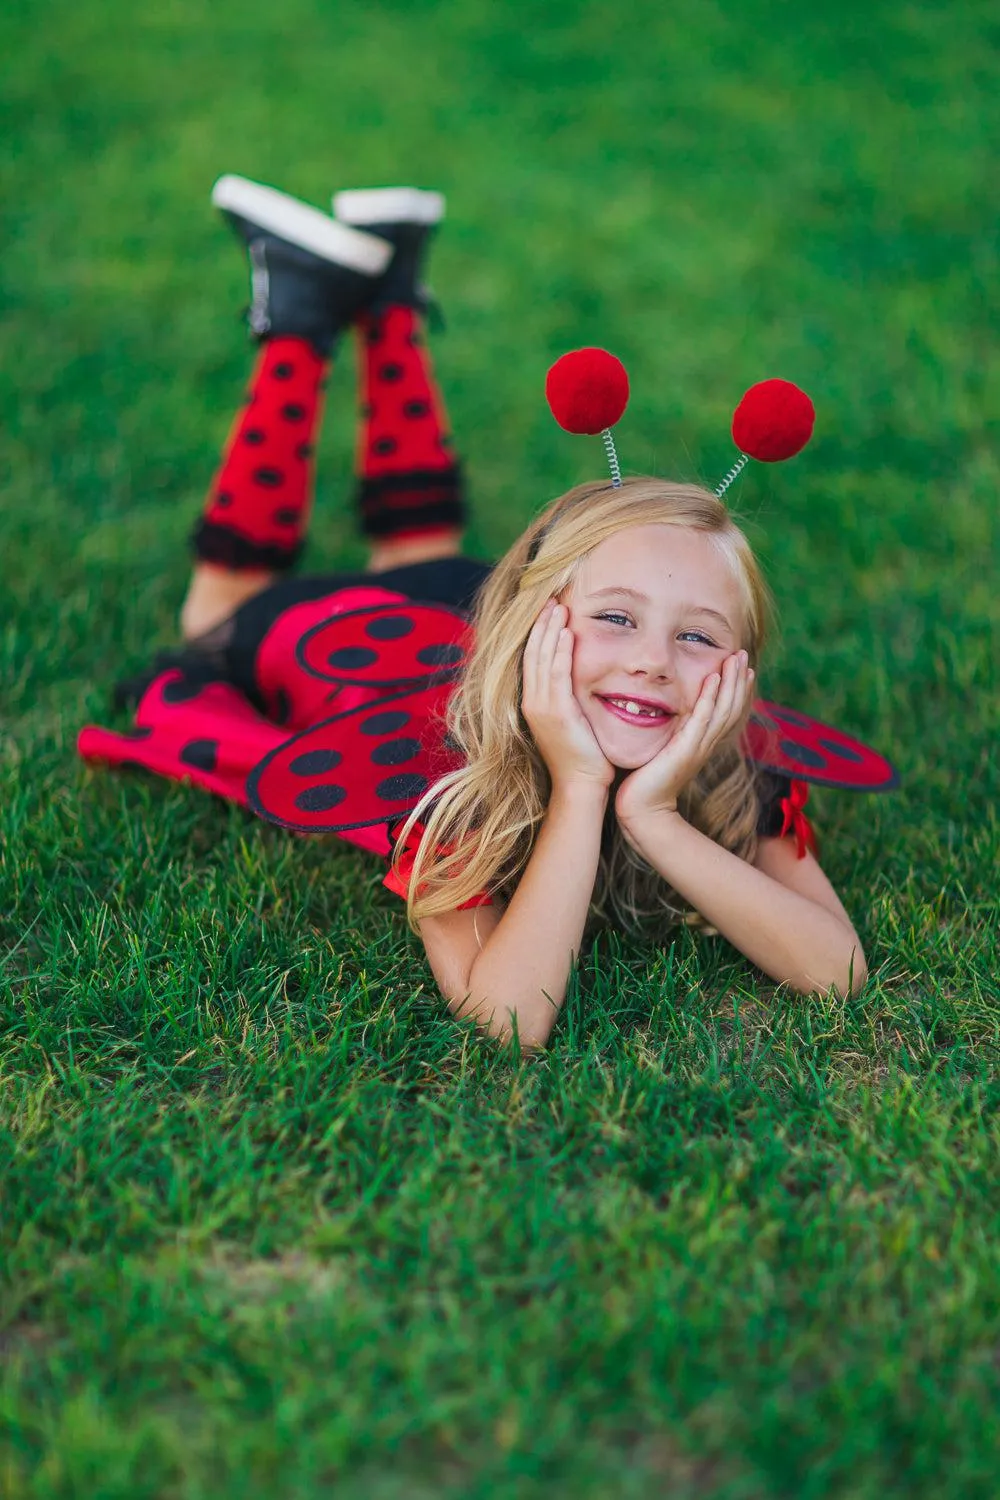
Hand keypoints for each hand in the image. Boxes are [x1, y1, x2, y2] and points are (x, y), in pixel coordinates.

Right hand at [521, 601, 614, 792]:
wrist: (581, 787)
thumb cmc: (583, 758)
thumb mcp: (571, 723)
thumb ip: (570, 700)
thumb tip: (580, 682)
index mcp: (534, 704)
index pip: (532, 660)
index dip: (538, 634)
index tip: (548, 611)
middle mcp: (532, 703)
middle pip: (532, 653)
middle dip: (541, 624)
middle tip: (551, 599)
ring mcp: (542, 708)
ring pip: (542, 659)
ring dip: (550, 630)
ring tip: (558, 606)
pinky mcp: (557, 713)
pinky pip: (556, 674)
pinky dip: (559, 651)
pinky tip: (567, 632)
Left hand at [615, 649, 753, 830]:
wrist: (643, 810)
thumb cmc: (646, 782)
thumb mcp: (663, 752)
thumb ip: (669, 735)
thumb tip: (662, 715)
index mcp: (702, 744)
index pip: (726, 711)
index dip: (736, 689)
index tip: (742, 667)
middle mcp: (705, 744)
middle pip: (731, 707)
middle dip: (738, 679)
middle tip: (744, 654)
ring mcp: (698, 747)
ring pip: (723, 710)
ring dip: (730, 682)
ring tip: (735, 659)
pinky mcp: (685, 750)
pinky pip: (702, 719)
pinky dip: (709, 698)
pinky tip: (712, 679)